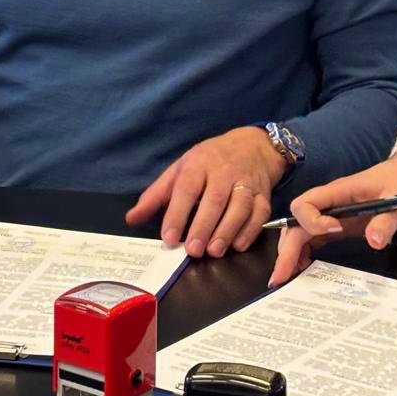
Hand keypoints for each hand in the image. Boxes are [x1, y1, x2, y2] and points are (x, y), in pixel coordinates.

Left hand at [125, 127, 286, 257]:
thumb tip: (132, 218)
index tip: (168, 237)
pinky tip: (238, 245)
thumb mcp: (180, 169)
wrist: (252, 145)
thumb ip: (156, 195)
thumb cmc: (210, 160)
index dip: (177, 214)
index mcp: (199, 163)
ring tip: (214, 251)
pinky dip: (251, 230)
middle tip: (193, 250)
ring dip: (227, 230)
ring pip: (240, 206)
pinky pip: (260, 212)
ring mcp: (246, 181)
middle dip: (203, 225)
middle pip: (214, 198)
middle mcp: (224, 171)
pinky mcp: (264, 193)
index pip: (186, 189)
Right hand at [268, 156, 396, 288]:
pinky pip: (312, 239)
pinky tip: (303, 269)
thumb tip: (374, 241)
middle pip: (296, 223)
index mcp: (339, 191)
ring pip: (299, 232)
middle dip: (287, 249)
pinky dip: (303, 254)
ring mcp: (330, 214)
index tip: (335, 231)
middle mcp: (329, 203)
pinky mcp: (336, 225)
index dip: (313, 221)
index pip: (307, 203)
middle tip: (281, 276)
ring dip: (290, 254)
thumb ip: (386, 221)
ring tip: (287, 278)